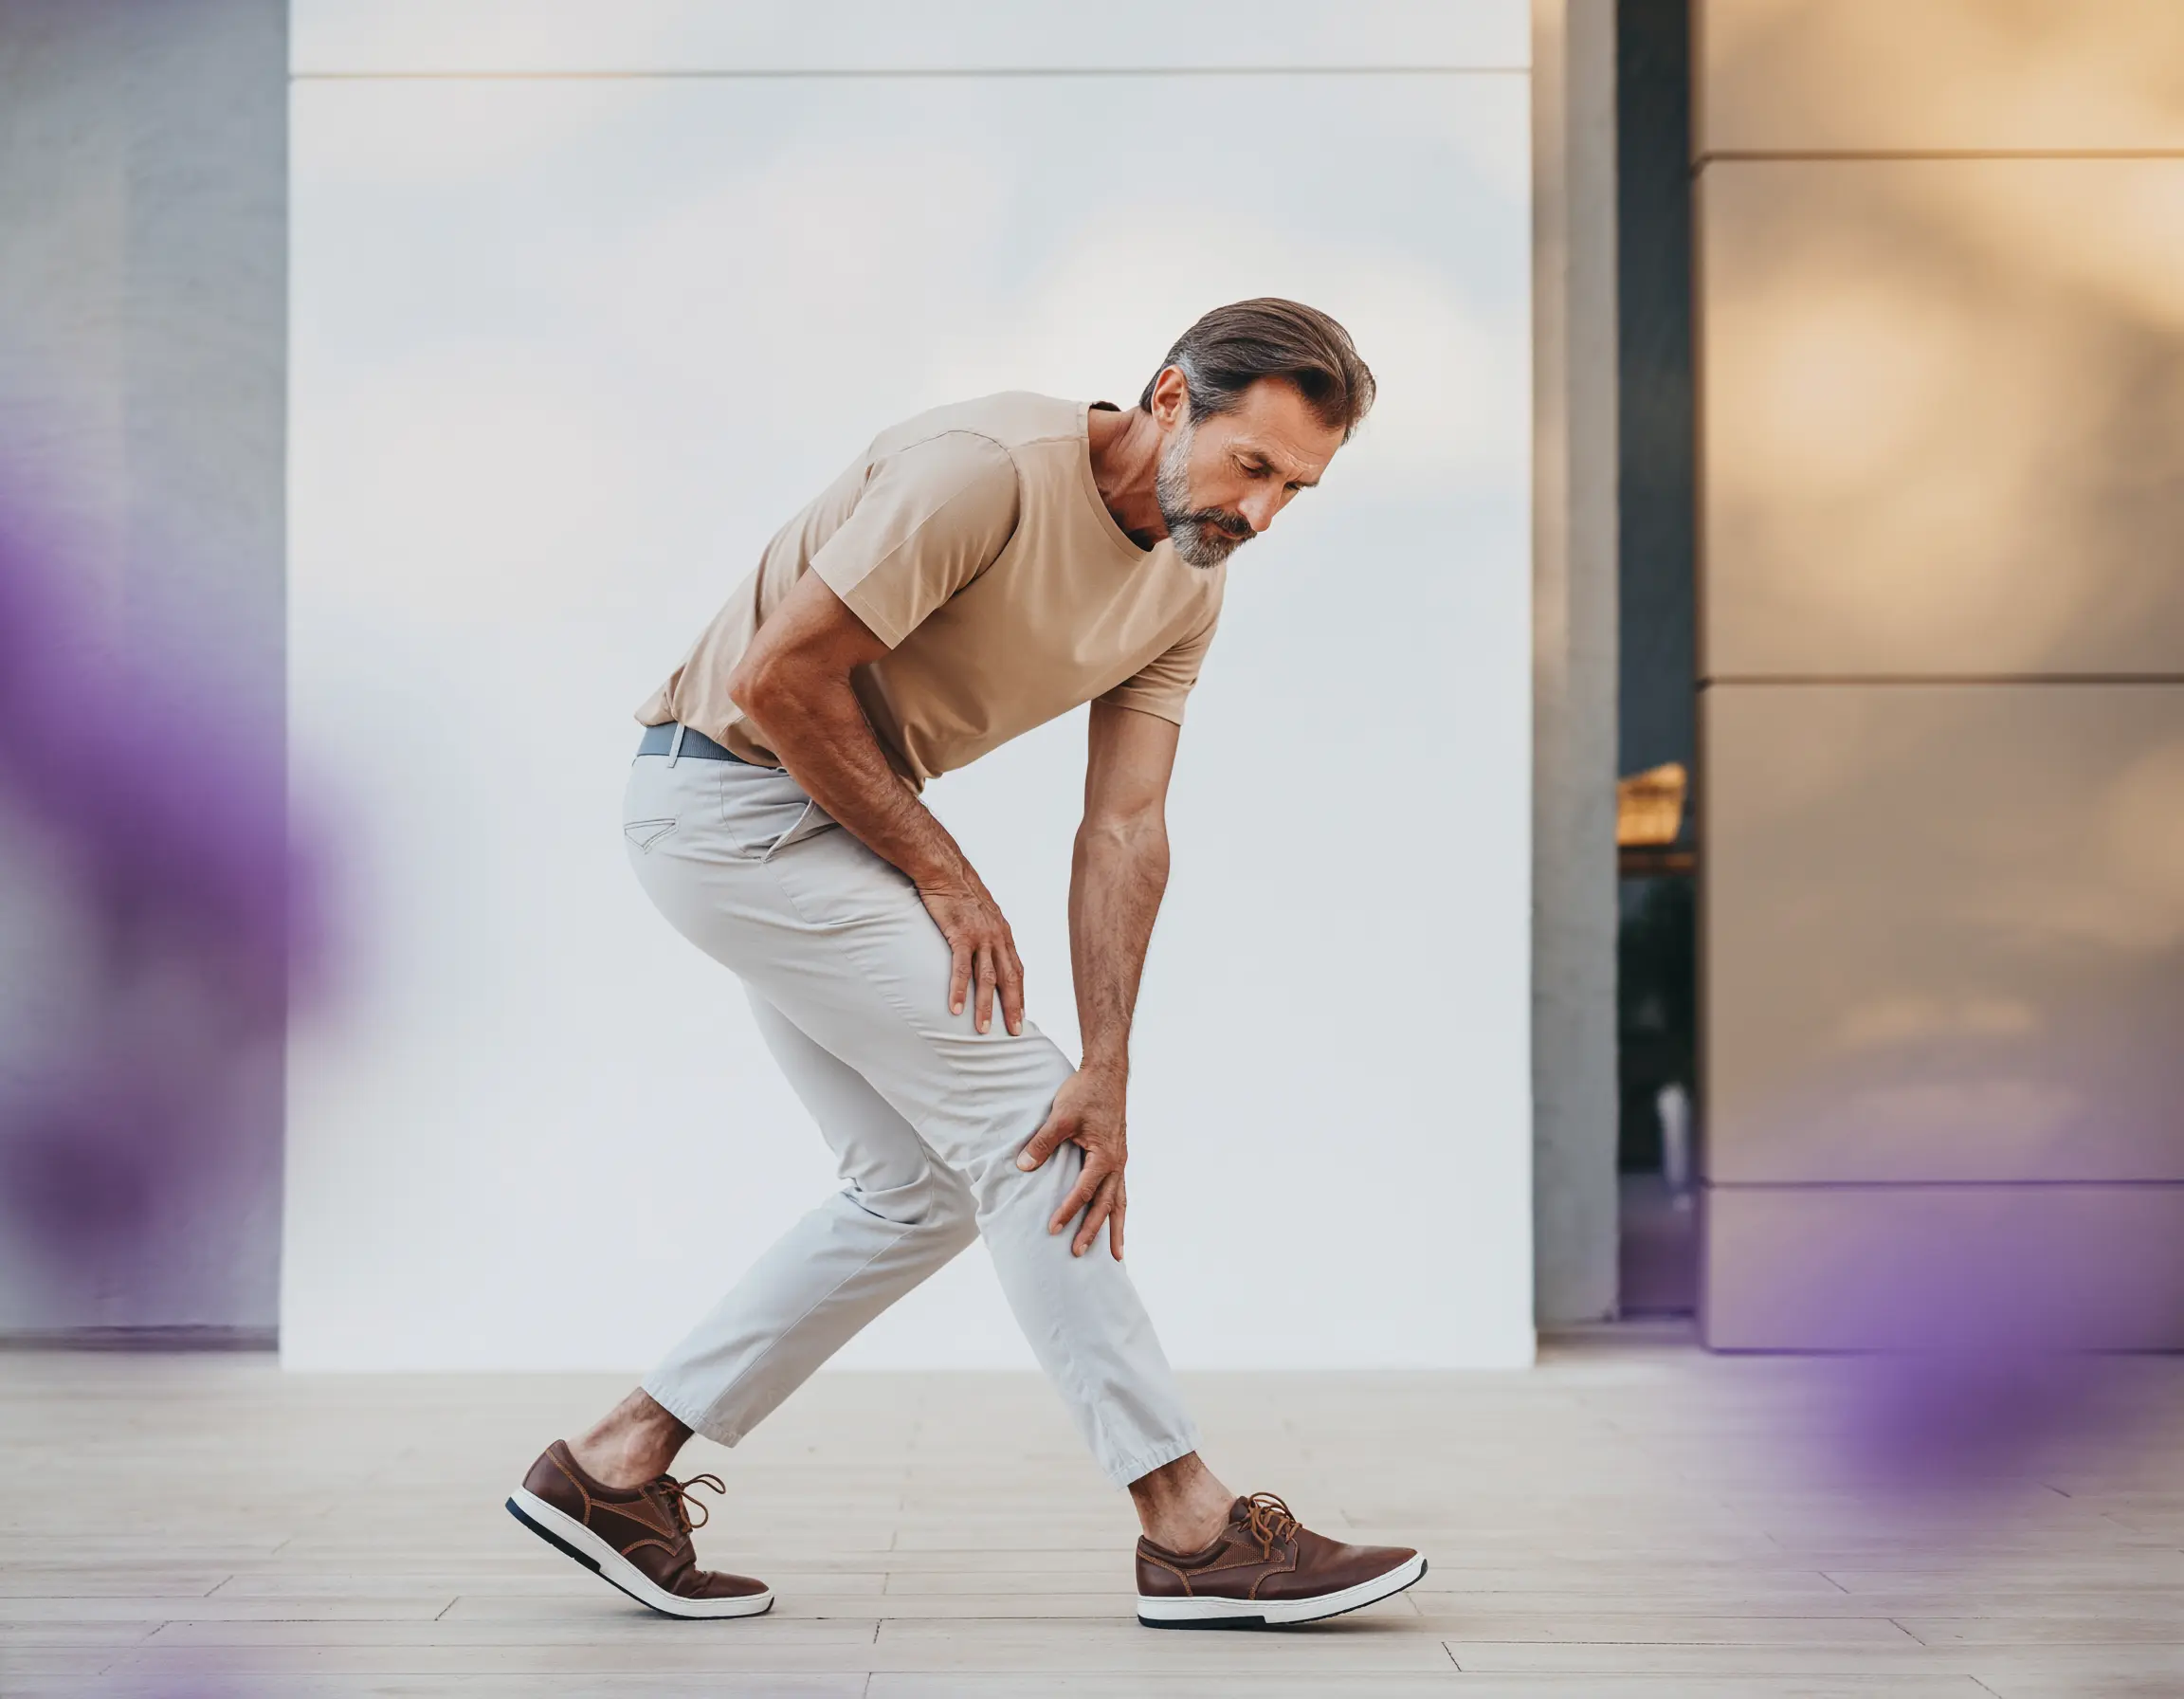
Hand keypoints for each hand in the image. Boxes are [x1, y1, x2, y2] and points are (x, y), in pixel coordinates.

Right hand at [916, 874, 1023, 1036]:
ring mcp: (980, 937)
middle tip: (1015, 1032)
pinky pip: (962, 969)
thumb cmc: (959, 890)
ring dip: (987, 1006)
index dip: (1020, 993)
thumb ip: (987, 931)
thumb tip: (986, 947)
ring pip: (987, 978)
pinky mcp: (960, 935)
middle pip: (1009, 978)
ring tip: (984, 1029)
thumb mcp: (982, 912)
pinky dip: (960, 991)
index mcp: (1002, 933)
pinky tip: (957, 1009)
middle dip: (1013, 1007)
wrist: (945, 870)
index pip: (1017, 969)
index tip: (1021, 1014)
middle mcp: (996, 937)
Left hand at [1016, 1066, 1127, 1258]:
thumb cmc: (1085, 1092)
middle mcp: (1117, 1163)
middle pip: (1106, 1205)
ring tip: (1115, 1256)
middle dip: (1093, 1231)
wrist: (1107, 1073)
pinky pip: (1120, 1189)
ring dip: (1115, 1228)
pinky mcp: (1118, 1156)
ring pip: (1119, 1202)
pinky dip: (1117, 1208)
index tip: (1053, 1229)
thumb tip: (1024, 1166)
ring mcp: (1120, 1160)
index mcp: (1105, 1156)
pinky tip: (1113, 1219)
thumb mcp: (1061, 1116)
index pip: (1083, 1192)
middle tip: (1078, 1253)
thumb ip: (1042, 1142)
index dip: (1067, 1212)